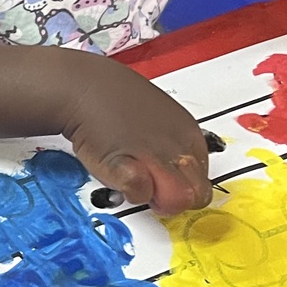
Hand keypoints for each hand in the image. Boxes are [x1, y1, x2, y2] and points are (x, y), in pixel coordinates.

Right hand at [62, 54, 211, 216]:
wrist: (83, 87)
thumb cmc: (114, 98)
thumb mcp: (159, 113)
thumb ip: (173, 141)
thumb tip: (175, 165)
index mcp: (189, 134)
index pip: (204, 179)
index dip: (183, 185)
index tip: (164, 178)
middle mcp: (179, 150)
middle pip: (196, 195)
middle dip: (176, 197)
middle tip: (150, 183)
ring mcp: (157, 161)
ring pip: (175, 200)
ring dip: (153, 195)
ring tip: (131, 172)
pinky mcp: (131, 172)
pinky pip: (141, 194)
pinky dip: (129, 191)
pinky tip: (117, 171)